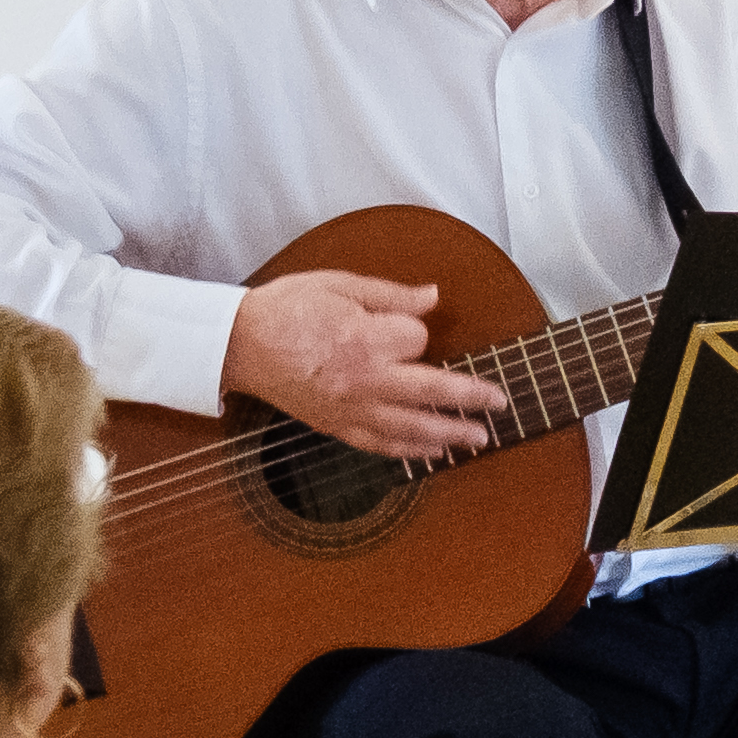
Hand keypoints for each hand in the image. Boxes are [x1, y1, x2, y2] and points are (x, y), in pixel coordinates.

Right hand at [231, 268, 508, 461]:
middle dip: (470, 398)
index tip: (401, 324)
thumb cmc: (286, 308)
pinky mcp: (335, 425)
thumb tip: (433, 297)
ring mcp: (350, 408)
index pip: (417, 339)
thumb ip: (390, 294)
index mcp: (364, 339)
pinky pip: (379, 444)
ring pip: (411, 427)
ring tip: (478, 438)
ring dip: (449, 434)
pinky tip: (432, 452)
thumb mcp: (338, 284)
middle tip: (500, 404)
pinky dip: (408, 451)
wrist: (236, 344)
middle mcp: (364, 379)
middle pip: (432, 391)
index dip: (415, 330)